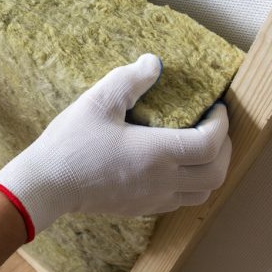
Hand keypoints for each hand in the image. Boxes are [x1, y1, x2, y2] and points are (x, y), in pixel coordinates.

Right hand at [0, 54, 231, 240]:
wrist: (46, 184)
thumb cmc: (70, 143)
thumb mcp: (97, 102)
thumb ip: (129, 79)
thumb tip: (154, 62)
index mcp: (156, 153)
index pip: (210, 143)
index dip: (221, 124)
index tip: (216, 108)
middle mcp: (162, 181)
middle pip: (216, 173)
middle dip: (224, 148)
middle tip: (215, 127)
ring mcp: (152, 199)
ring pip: (202, 193)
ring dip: (211, 170)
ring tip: (200, 149)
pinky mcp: (140, 209)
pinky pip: (179, 201)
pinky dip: (189, 184)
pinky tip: (172, 167)